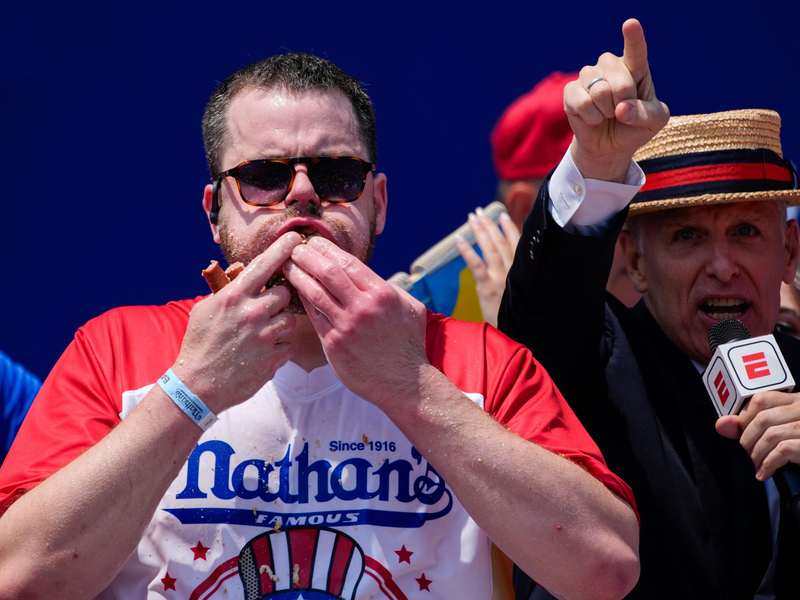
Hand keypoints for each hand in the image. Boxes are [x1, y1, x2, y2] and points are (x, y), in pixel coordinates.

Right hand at [173, 232, 303, 411]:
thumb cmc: (199, 344)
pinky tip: (260, 353)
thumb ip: (228, 289)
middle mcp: (251, 314)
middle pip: (285, 294)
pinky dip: (278, 348)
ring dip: (279, 324)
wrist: (197, 386)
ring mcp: (264, 337)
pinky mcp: (272, 359)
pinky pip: (288, 345)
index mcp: (233, 297)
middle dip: (279, 299)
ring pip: (289, 320)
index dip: (282, 249)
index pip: (264, 265)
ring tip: (260, 334)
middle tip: (265, 309)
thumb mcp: (205, 309)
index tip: (296, 238)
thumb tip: (245, 270)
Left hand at [282, 236, 428, 405]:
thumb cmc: (408, 344)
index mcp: (382, 294)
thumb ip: (390, 289)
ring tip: (287, 265)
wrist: (404, 383)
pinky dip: (303, 300)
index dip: (327, 249)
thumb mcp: (410, 308)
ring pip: (314, 293)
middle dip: (308, 256)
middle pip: (327, 272)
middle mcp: (362, 307)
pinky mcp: (333, 345)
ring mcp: (346, 327)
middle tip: (295, 248)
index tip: (314, 242)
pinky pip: (314, 317)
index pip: (348, 262)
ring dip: (298, 275)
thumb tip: (370, 276)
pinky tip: (295, 291)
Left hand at [456, 209, 520, 326]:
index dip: (509, 228)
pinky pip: (476, 265)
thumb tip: (514, 268)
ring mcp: (500, 278)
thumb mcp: (525, 295)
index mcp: (523, 272)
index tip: (502, 216)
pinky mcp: (488, 288)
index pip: (517, 244)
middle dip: (490, 225)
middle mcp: (513, 271)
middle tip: (479, 211)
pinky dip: (467, 251)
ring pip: (490, 249)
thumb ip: (520, 279)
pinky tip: (459, 239)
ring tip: (472, 217)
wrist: (519, 334)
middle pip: (501, 242)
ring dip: (480, 231)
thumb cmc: (521, 316)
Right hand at [565, 18, 668, 181]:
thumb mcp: (654, 122)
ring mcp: (588, 76)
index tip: (630, 24)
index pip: (635, 50)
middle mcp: (610, 66)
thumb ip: (646, 114)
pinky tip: (593, 118)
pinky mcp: (570, 91)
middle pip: (621, 81)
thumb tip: (621, 109)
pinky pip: (582, 102)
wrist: (609, 146)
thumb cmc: (634, 127)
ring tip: (607, 114)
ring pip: (600, 92)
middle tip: (622, 112)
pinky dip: (592, 118)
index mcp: (635, 67)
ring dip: (607, 112)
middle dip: (625, 104)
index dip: (633, 37)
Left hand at [716, 390, 799, 479]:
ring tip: (758, 465)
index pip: (761, 398)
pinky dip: (768, 464)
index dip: (745, 418)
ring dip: (756, 454)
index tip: (743, 435)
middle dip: (747, 440)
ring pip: (770, 434)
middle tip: (750, 455)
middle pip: (762, 418)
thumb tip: (721, 424)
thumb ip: (750, 426)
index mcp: (798, 401)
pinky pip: (782, 451)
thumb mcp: (779, 432)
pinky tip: (766, 473)